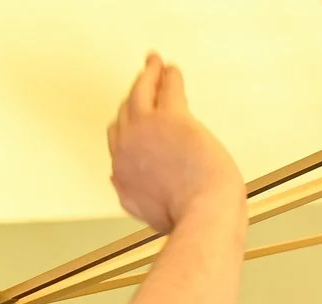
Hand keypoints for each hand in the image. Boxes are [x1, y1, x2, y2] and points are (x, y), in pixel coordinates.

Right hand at [105, 55, 240, 233]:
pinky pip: (166, 87)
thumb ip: (134, 198)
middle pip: (126, 112)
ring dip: (147, 76)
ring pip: (141, 92)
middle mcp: (127, 148)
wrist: (203, 216)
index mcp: (123, 173)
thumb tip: (123, 187)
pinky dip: (167, 75)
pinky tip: (170, 69)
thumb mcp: (148, 215)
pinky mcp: (171, 118)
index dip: (126, 124)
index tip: (133, 116)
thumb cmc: (188, 221)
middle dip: (133, 96)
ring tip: (154, 65)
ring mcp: (146, 130)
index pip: (118, 139)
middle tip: (142, 84)